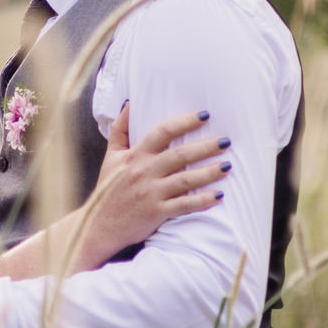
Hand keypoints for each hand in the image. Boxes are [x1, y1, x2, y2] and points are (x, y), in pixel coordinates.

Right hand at [80, 102, 230, 265]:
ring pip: (185, 180)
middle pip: (179, 155)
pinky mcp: (156, 213)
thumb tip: (130, 103)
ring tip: (228, 165)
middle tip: (226, 141)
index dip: (184, 122)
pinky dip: (201, 201)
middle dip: (205, 146)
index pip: (162, 132)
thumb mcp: (111, 156)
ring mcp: (150, 193)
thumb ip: (120, 129)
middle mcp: (143, 172)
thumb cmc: (108, 189)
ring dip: (209, 172)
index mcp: (135, 155)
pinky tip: (218, 195)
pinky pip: (183, 206)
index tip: (205, 115)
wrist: (99, 225)